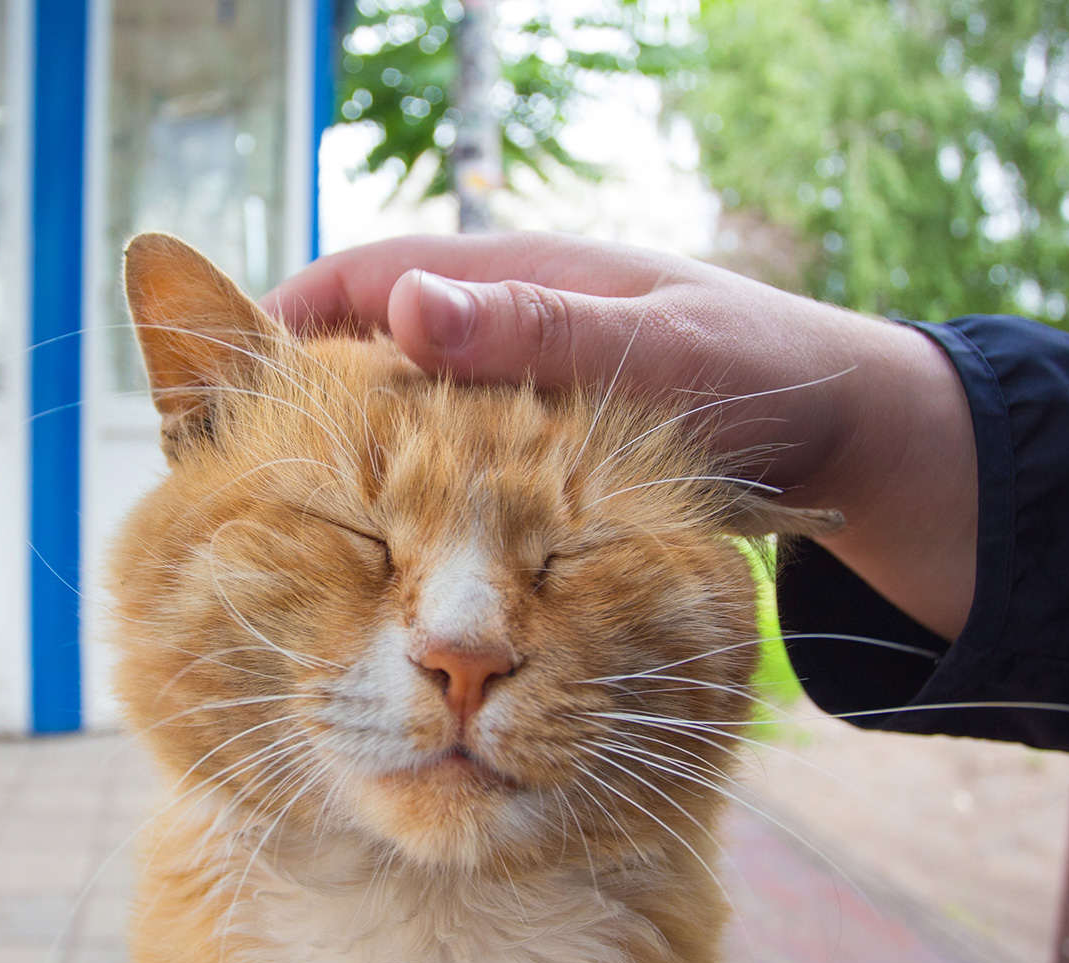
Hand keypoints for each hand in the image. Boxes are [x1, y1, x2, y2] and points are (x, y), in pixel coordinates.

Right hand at [262, 233, 979, 640]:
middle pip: (363, 363)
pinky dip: (414, 516)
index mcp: (513, 278)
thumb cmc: (763, 373)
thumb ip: (535, 330)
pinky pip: (453, 481)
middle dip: (298, 417)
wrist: (851, 436)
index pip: (360, 283)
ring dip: (352, 478)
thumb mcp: (655, 350)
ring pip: (404, 430)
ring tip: (290, 552)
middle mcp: (501, 333)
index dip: (280, 330)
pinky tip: (392, 578)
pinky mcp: (542, 462)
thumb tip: (406, 311)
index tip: (217, 394)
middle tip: (232, 493)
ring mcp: (519, 399)